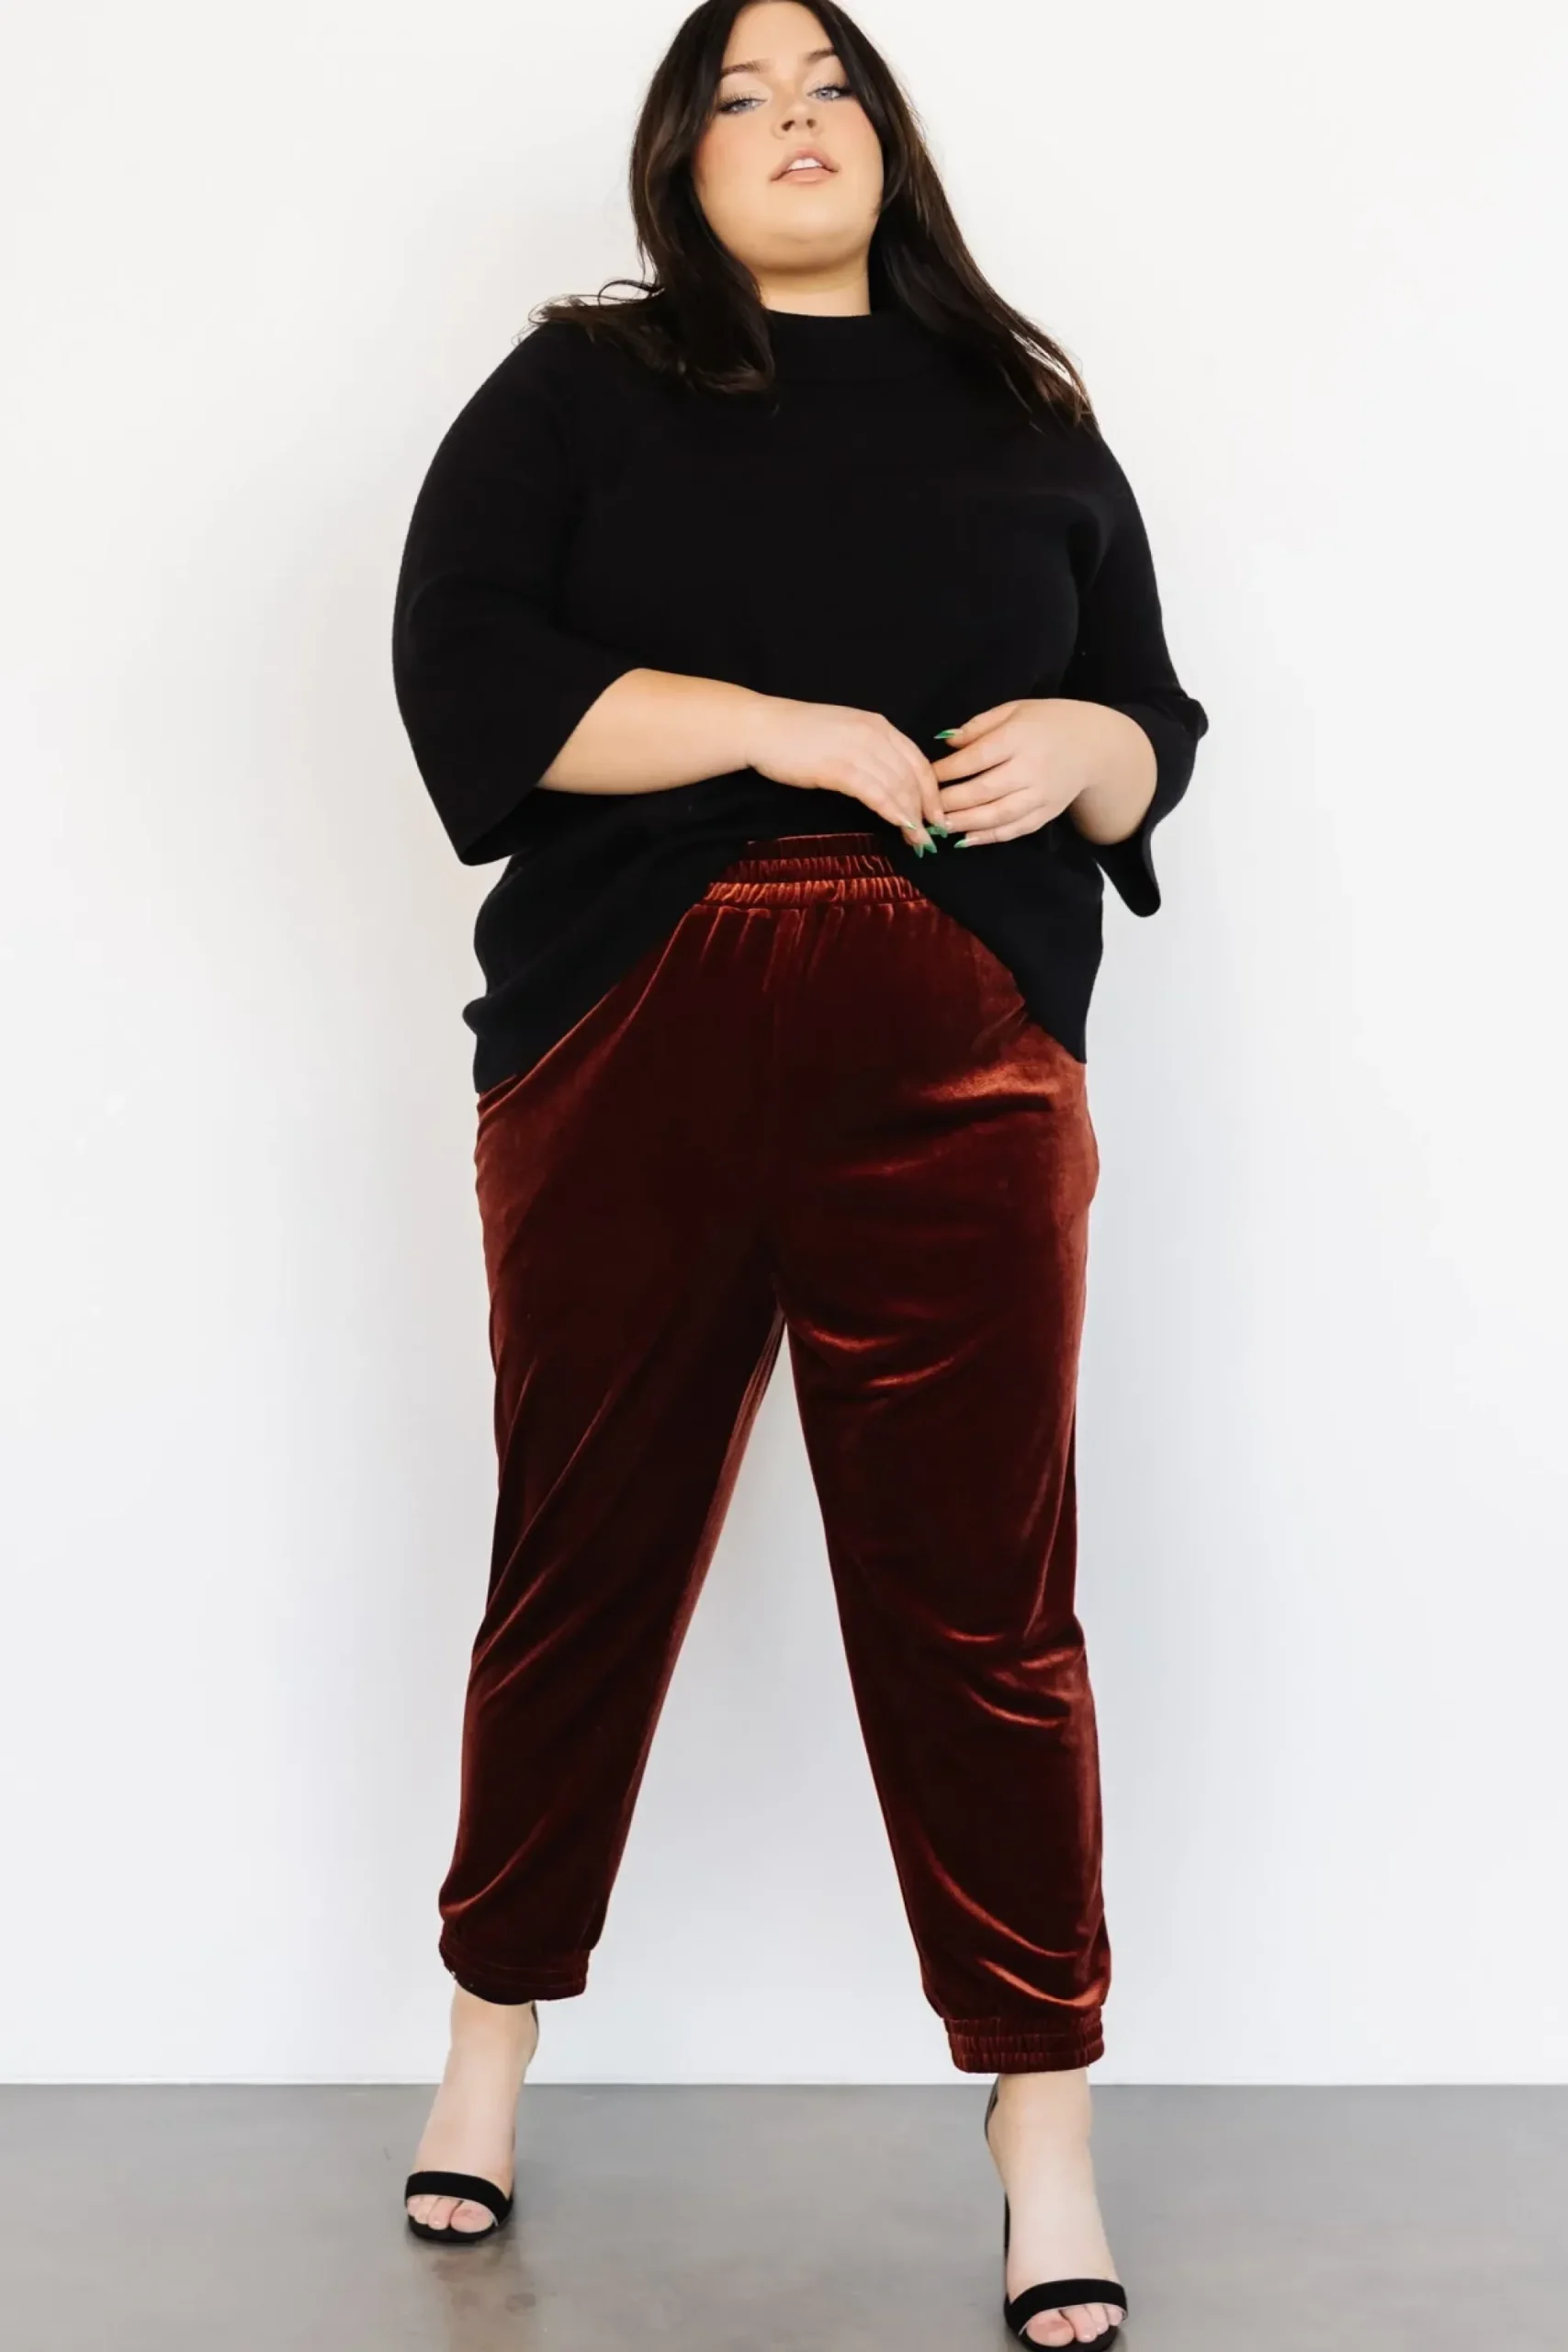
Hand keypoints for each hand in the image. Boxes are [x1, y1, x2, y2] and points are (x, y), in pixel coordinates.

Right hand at [741, 695, 943, 851]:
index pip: (918, 760)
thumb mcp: (845, 734)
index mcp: (878, 725)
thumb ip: (870, 752)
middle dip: (926, 809)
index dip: (932, 791)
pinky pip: (877, 793)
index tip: (937, 815)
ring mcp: (858, 749)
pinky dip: (894, 812)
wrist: (762, 728)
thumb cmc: (798, 735)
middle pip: (913, 776)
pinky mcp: (840, 768)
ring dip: (912, 818)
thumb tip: (890, 782)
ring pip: (898, 787)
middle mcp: (874, 734)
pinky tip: (902, 828)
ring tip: (919, 841)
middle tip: (932, 836)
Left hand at [931, 698, 1153, 845]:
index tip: (925, 777)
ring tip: (939, 827)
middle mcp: (1030, 769)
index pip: (976, 758)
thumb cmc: (1048, 722)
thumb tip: (945, 742)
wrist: (1095, 745)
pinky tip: (966, 840)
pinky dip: (988, 837)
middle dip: (950, 802)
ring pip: (996, 815)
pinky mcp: (1046, 813)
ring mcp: (1040, 795)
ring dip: (964, 824)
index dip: (947, 771)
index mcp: (1020, 738)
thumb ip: (979, 726)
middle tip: (924, 808)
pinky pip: (1014, 830)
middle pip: (982, 790)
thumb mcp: (1015, 710)